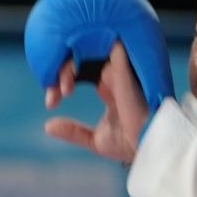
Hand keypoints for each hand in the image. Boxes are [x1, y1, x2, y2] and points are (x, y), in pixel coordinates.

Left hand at [42, 41, 146, 162]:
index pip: (83, 69)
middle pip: (84, 56)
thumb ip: (73, 131)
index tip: (51, 101)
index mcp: (110, 86)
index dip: (64, 78)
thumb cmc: (130, 144)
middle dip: (63, 69)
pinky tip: (69, 60)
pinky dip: (86, 49)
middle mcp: (115, 75)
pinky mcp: (122, 72)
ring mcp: (119, 71)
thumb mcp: (95, 140)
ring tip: (61, 87)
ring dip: (70, 64)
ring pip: (90, 50)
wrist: (148, 148)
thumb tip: (48, 127)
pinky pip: (106, 49)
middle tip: (52, 93)